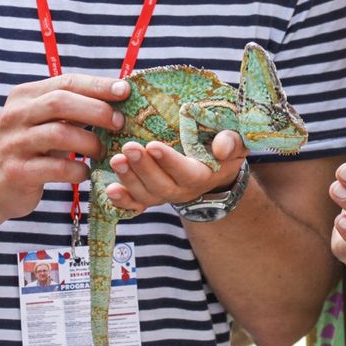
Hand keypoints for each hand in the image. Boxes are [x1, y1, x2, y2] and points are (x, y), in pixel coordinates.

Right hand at [0, 74, 129, 220]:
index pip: (66, 82)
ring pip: (59, 134)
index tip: (125, 90)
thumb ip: (72, 109)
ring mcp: (13, 143)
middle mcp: (15, 115)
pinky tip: (84, 172)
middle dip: (97, 110)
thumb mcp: (44, 122)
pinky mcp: (16, 171)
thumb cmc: (30, 149)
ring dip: (90, 142)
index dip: (97, 85)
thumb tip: (118, 97)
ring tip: (102, 152)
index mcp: (24, 96)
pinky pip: (56, 167)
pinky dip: (77, 170)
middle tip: (120, 123)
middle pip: (61, 102)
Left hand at [106, 129, 247, 212]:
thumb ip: (232, 141)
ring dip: (129, 179)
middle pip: (161, 185)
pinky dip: (122, 201)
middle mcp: (182, 190)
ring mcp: (164, 194)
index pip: (186, 172)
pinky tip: (109, 190)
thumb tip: (221, 148)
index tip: (153, 145)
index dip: (169, 162)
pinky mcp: (150, 195)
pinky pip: (136, 204)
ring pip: (145, 194)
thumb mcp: (236, 140)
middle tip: (128, 148)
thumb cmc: (224, 147)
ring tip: (116, 160)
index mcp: (203, 175)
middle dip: (143, 167)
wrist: (215, 165)